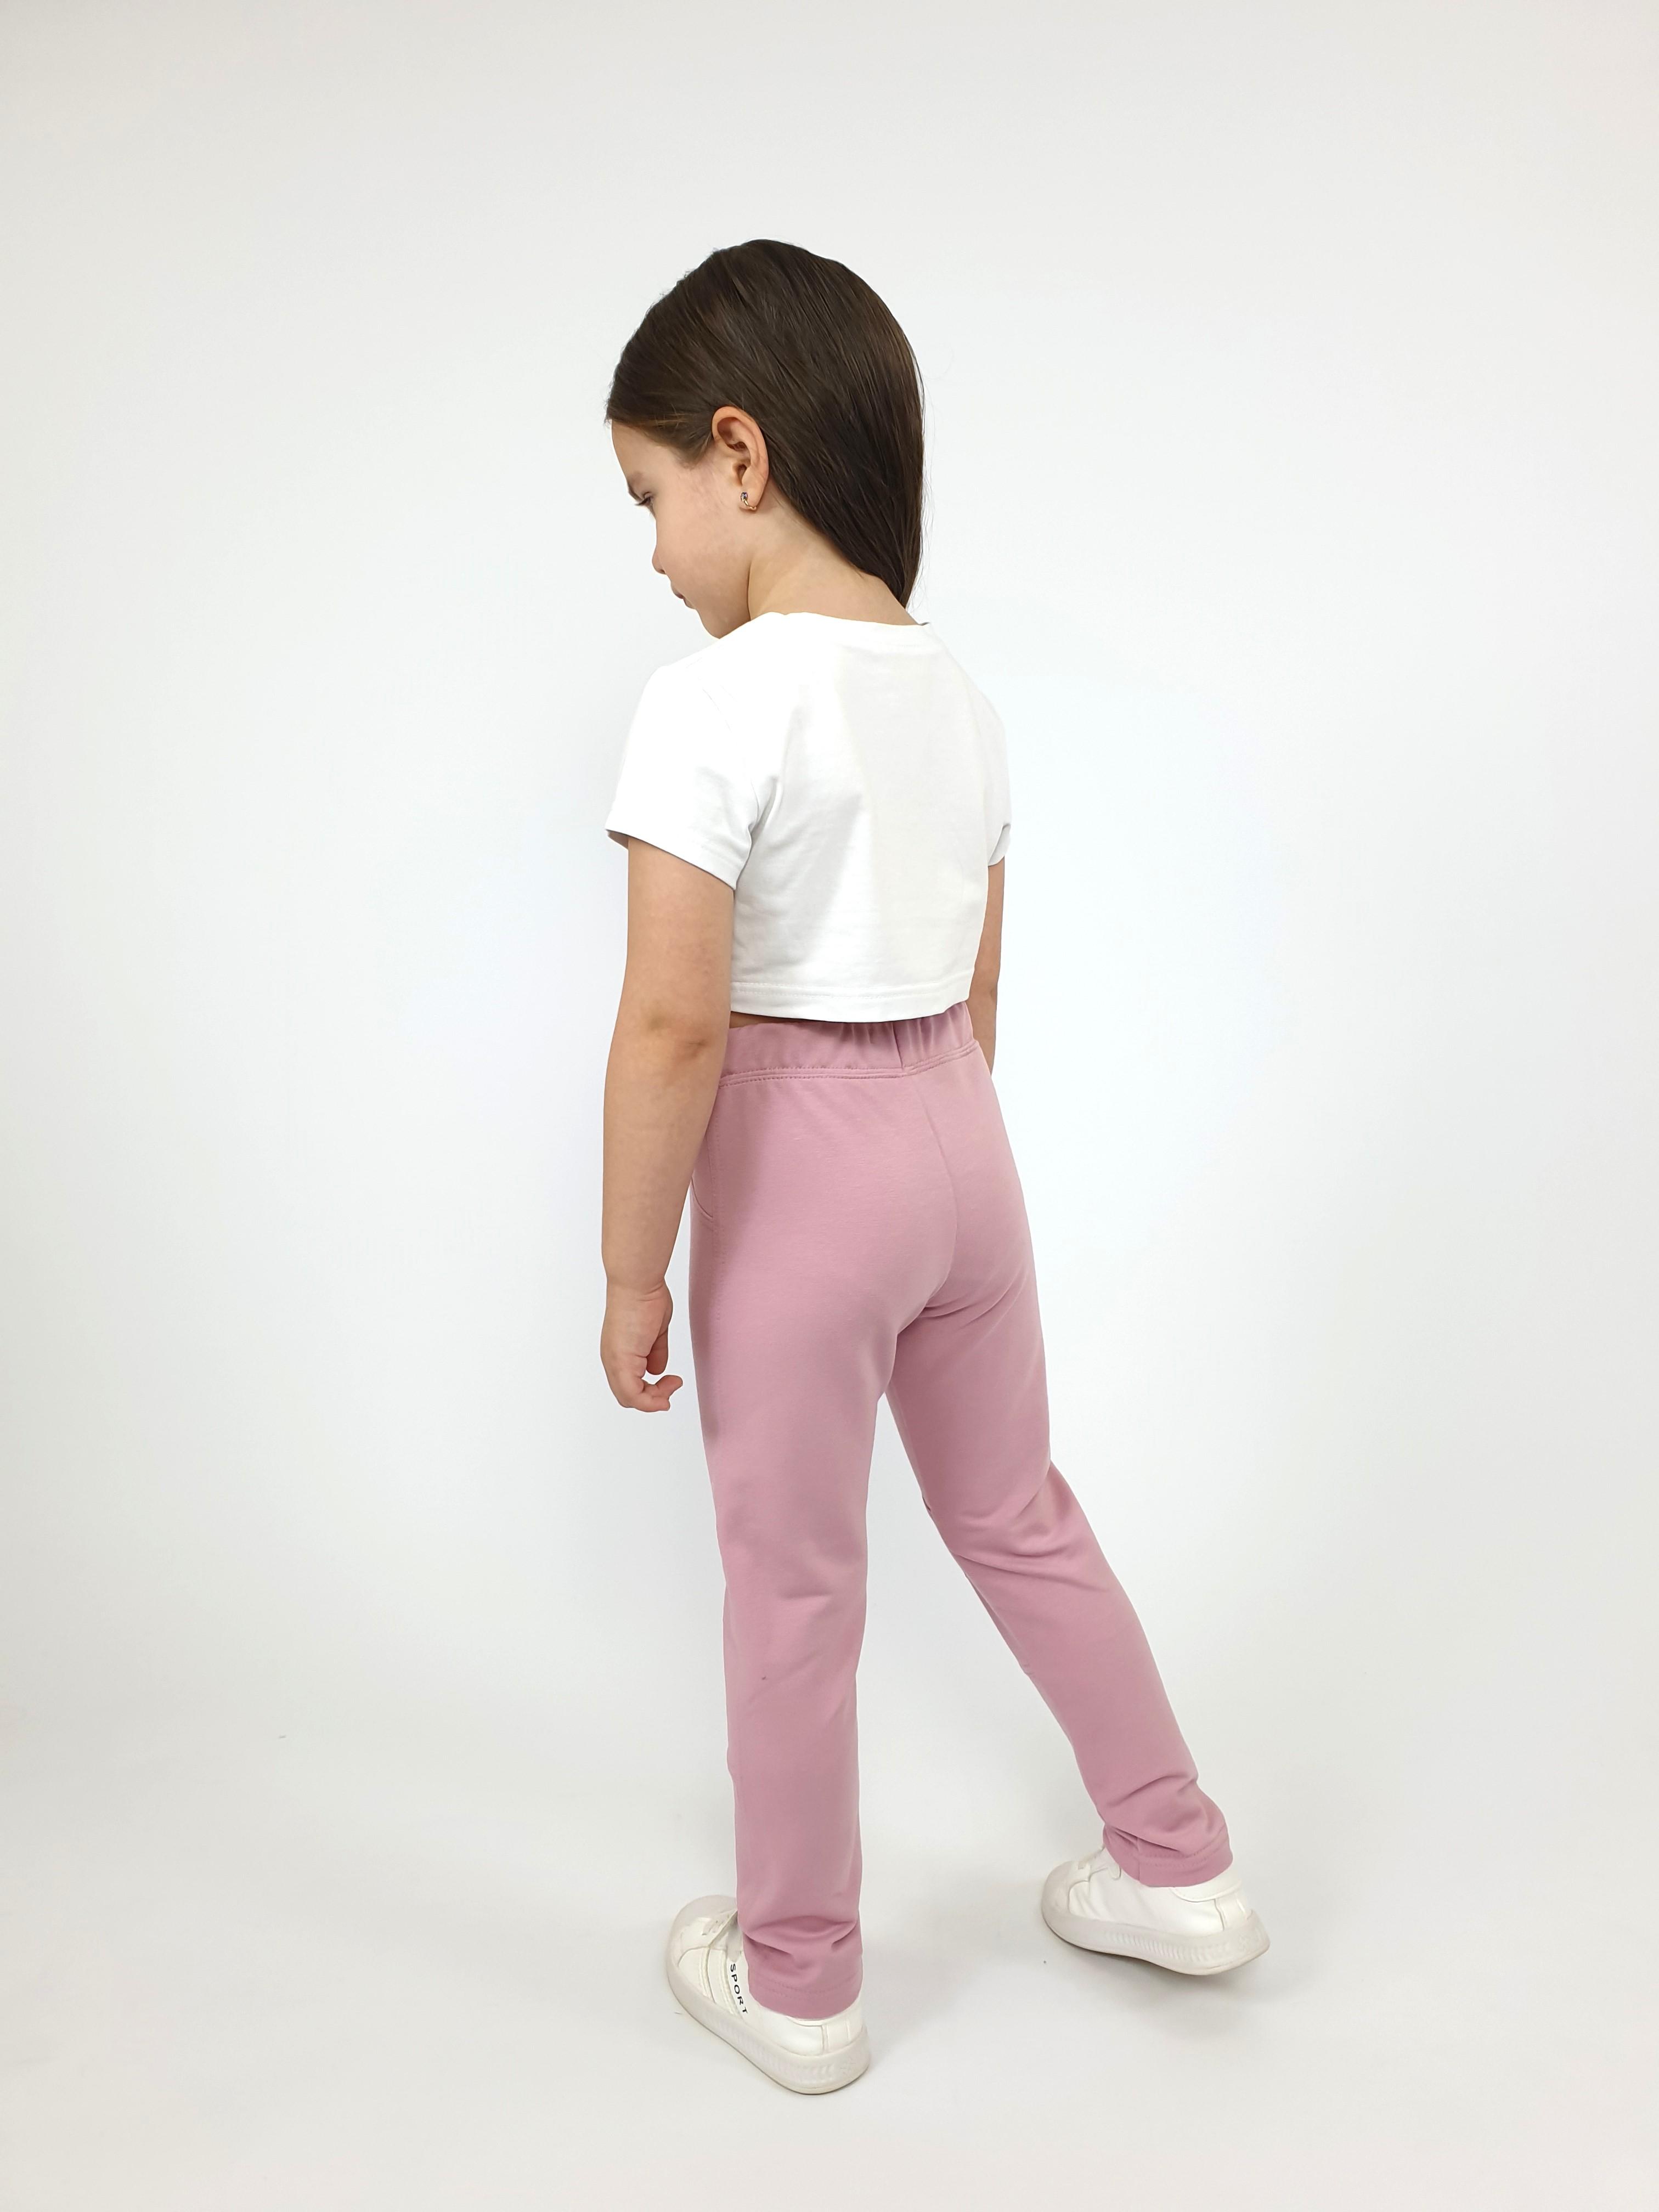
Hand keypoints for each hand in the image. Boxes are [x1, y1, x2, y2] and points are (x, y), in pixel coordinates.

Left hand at [601, 1278, 682, 1410]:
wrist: (637, 1284)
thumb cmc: (645, 1298)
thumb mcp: (654, 1332)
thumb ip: (655, 1353)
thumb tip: (657, 1370)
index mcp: (618, 1353)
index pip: (629, 1386)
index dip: (650, 1392)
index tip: (672, 1381)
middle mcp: (612, 1360)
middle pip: (628, 1397)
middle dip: (654, 1398)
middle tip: (673, 1385)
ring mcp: (614, 1362)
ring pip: (629, 1399)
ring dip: (655, 1399)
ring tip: (673, 1383)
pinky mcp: (621, 1362)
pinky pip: (632, 1395)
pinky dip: (651, 1401)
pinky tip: (668, 1388)